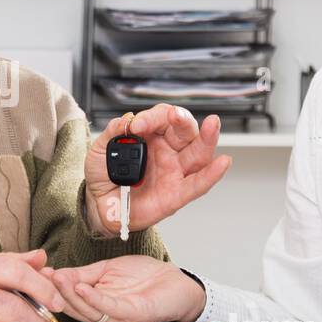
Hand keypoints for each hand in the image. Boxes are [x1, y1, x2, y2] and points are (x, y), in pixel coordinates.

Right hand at [49, 255, 203, 321]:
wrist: (175, 282)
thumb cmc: (145, 277)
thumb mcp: (106, 269)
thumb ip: (82, 274)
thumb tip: (56, 273)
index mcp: (95, 307)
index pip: (67, 300)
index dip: (52, 288)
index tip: (37, 274)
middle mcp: (103, 317)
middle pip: (73, 307)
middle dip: (56, 291)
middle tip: (43, 276)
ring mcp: (117, 318)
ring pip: (87, 309)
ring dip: (71, 294)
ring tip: (58, 278)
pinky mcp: (131, 314)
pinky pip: (108, 307)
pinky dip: (93, 297)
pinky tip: (81, 286)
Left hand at [84, 105, 231, 235]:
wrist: (100, 205)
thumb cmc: (105, 176)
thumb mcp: (101, 149)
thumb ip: (113, 131)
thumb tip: (127, 120)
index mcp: (152, 136)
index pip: (162, 118)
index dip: (153, 117)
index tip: (138, 125)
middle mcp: (168, 151)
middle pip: (186, 131)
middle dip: (182, 120)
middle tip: (174, 116)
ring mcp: (175, 172)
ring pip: (198, 153)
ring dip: (208, 139)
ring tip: (213, 125)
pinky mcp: (176, 194)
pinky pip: (197, 185)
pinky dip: (211, 175)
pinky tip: (222, 163)